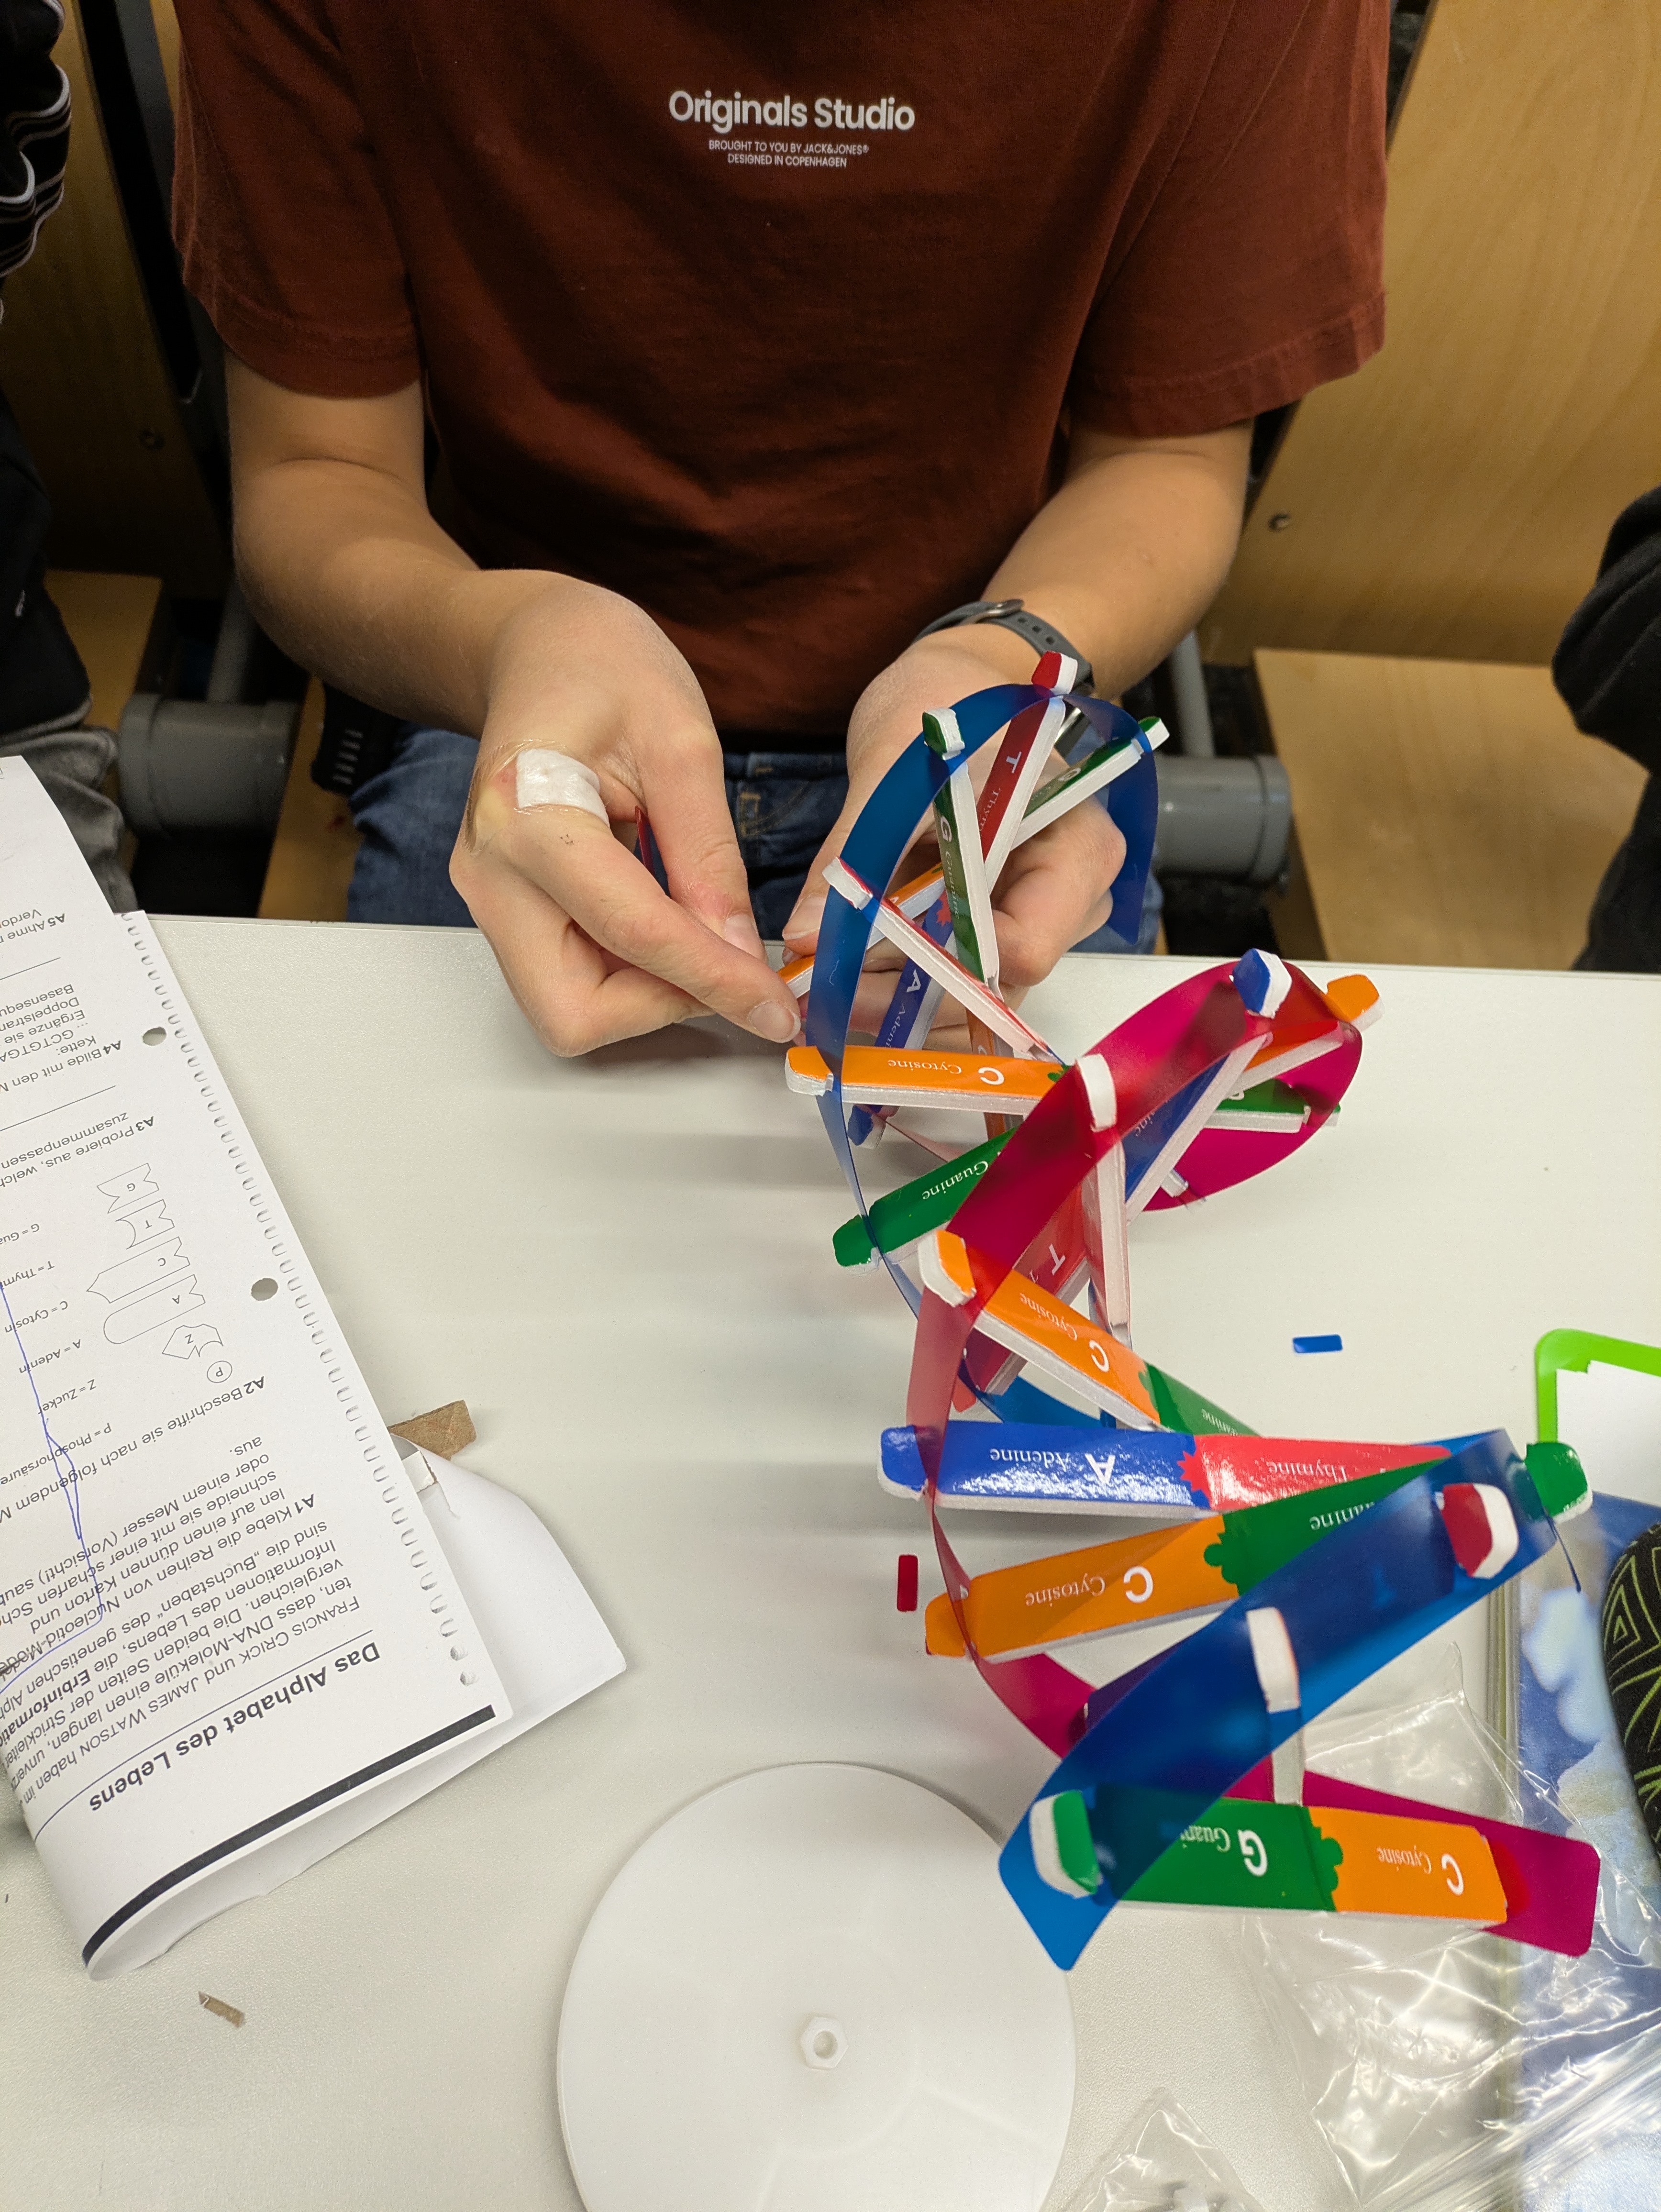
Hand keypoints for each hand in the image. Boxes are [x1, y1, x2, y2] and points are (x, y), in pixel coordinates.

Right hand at [449, 579, 802, 1055]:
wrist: (537, 650)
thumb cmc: (603, 669)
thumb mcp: (683, 742)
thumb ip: (711, 856)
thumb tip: (742, 954)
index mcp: (526, 815)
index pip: (632, 931)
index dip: (714, 980)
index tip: (776, 1009)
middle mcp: (490, 873)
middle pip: (573, 1013)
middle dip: (662, 1005)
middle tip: (729, 964)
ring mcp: (488, 900)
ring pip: (570, 1011)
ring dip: (649, 994)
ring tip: (701, 930)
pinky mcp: (506, 913)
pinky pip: (571, 981)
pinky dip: (632, 976)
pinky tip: (670, 922)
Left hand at [781, 625, 1127, 1031]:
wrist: (964, 686)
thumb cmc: (951, 707)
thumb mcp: (897, 771)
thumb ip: (856, 854)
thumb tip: (805, 935)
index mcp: (1077, 849)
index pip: (1025, 948)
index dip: (942, 969)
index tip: (859, 964)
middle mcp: (1072, 898)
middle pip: (996, 986)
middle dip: (906, 997)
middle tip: (821, 989)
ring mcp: (1038, 919)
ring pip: (974, 998)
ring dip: (897, 1000)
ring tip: (823, 980)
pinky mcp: (999, 928)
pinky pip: (959, 981)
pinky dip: (903, 985)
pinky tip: (849, 971)